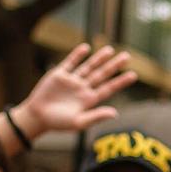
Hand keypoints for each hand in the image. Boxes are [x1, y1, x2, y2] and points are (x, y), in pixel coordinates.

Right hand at [14, 44, 137, 138]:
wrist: (37, 117)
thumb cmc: (58, 123)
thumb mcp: (78, 122)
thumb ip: (96, 116)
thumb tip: (115, 113)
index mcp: (89, 100)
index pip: (108, 88)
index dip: (121, 82)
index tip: (134, 75)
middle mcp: (82, 88)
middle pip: (101, 74)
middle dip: (114, 66)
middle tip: (127, 56)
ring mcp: (72, 81)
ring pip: (88, 66)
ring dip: (99, 58)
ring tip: (110, 49)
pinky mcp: (59, 75)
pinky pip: (70, 63)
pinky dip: (77, 55)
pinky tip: (86, 48)